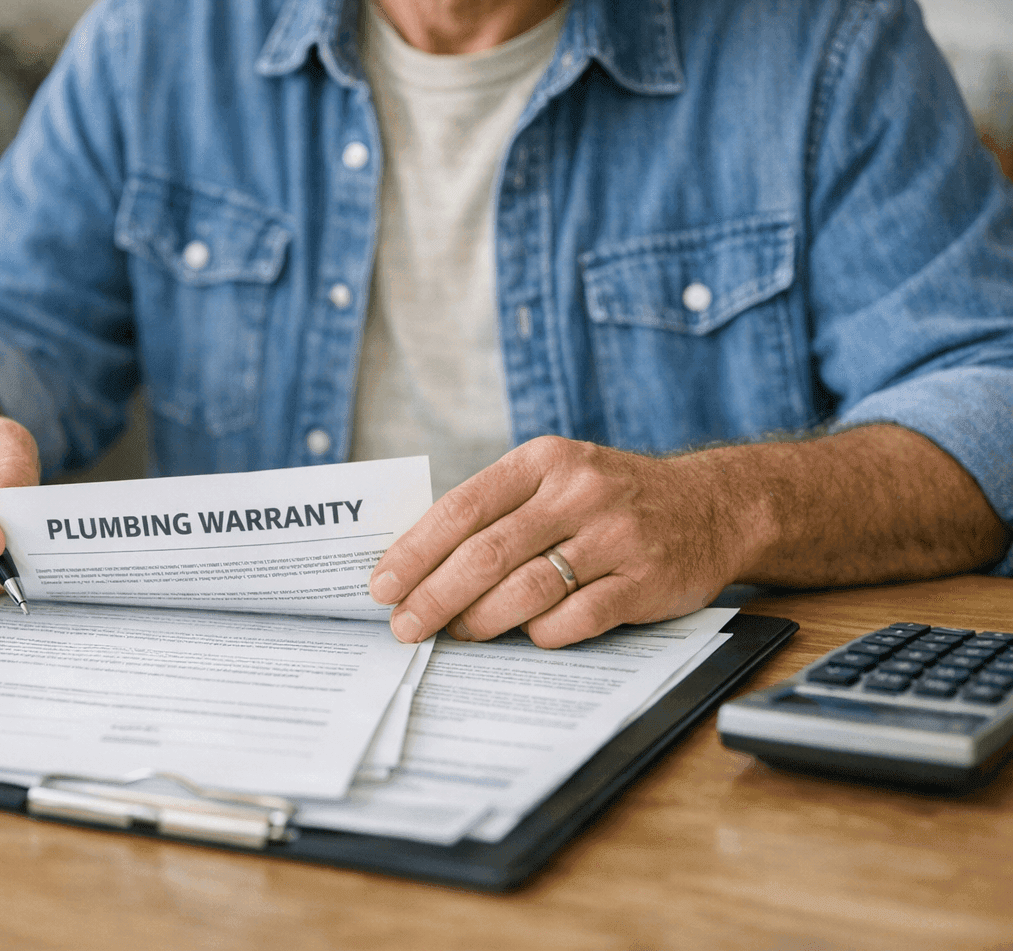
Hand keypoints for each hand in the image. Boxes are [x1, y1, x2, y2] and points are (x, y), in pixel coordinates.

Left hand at [368, 437, 747, 647]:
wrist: (714, 506)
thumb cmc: (611, 499)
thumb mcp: (556, 478)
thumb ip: (498, 510)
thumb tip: (418, 564)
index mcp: (544, 461)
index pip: (462, 507)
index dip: (415, 551)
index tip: (382, 585)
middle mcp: (579, 492)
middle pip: (487, 553)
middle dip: (435, 596)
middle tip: (405, 626)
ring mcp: (616, 536)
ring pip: (526, 589)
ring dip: (481, 620)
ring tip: (457, 633)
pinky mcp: (645, 580)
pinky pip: (575, 618)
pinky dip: (541, 634)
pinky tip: (527, 636)